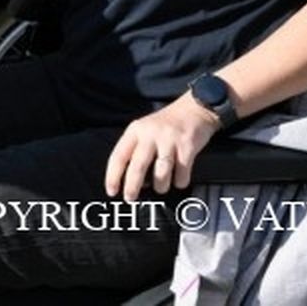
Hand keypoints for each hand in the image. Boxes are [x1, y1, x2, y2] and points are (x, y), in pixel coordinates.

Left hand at [104, 95, 218, 202]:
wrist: (195, 108)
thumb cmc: (167, 124)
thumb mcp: (145, 129)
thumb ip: (136, 149)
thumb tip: (128, 180)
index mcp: (136, 130)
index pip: (119, 155)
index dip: (112, 176)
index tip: (111, 191)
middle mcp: (151, 134)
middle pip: (137, 166)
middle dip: (132, 187)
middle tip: (130, 198)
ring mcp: (169, 140)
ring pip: (160, 175)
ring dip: (160, 187)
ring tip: (161, 187)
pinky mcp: (188, 147)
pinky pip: (181, 175)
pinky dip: (180, 182)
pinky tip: (179, 178)